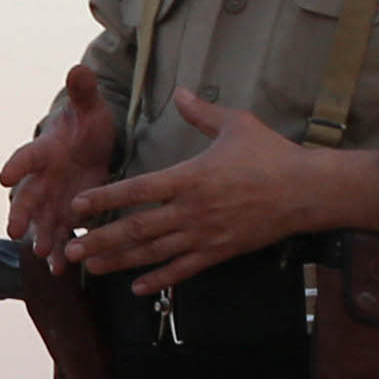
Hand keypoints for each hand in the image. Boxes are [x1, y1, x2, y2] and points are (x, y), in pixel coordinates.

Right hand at [0, 63, 117, 258]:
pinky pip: (61, 234)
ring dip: (41, 239)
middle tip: (16, 231)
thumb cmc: (86, 123)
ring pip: (42, 222)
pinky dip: (60, 251)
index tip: (4, 179)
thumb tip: (78, 69)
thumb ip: (83, 92)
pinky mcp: (68, 214)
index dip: (16, 167)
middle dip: (22, 214)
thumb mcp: (89, 107)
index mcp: (44, 150)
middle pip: (27, 197)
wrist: (90, 145)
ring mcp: (53, 199)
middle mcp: (42, 179)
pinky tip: (60, 269)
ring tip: (42, 256)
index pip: (26, 157)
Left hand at [69, 87, 378, 291]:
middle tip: (70, 248)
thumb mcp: (236, 124)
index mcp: (190, 177)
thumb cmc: (272, 155)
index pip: (137, 190)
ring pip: (153, 253)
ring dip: (119, 262)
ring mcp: (204, 235)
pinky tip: (137, 288)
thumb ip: (201, 112)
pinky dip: (159, 280)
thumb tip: (180, 91)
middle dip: (100, 240)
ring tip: (90, 268)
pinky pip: (183, 270)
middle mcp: (191, 210)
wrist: (307, 191)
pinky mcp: (219, 252)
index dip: (104, 199)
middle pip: (136, 229)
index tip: (78, 206)